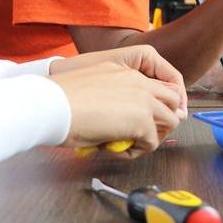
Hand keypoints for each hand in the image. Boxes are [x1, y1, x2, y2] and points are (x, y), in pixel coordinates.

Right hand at [48, 45, 186, 157]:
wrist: (49, 104)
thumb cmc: (59, 100)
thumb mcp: (93, 91)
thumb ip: (112, 100)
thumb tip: (115, 122)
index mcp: (125, 71)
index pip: (157, 87)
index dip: (154, 105)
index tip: (142, 119)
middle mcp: (138, 82)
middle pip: (172, 100)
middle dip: (164, 118)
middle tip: (144, 133)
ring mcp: (143, 100)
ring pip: (171, 120)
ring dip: (155, 135)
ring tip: (132, 143)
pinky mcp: (142, 120)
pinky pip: (152, 142)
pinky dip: (139, 150)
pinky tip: (117, 150)